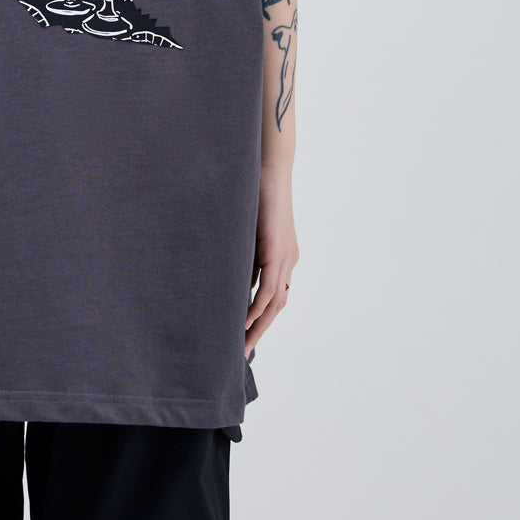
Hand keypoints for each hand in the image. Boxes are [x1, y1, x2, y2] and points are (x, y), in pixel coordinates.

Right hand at [245, 172, 298, 360]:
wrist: (267, 167)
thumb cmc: (253, 192)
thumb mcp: (245, 231)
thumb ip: (243, 255)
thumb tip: (230, 278)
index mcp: (282, 255)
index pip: (274, 296)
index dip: (261, 318)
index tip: (245, 336)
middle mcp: (289, 260)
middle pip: (278, 306)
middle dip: (260, 330)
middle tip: (243, 352)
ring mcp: (286, 256)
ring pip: (276, 302)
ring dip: (259, 326)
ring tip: (242, 345)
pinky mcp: (278, 250)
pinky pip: (270, 288)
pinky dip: (257, 307)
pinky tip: (244, 321)